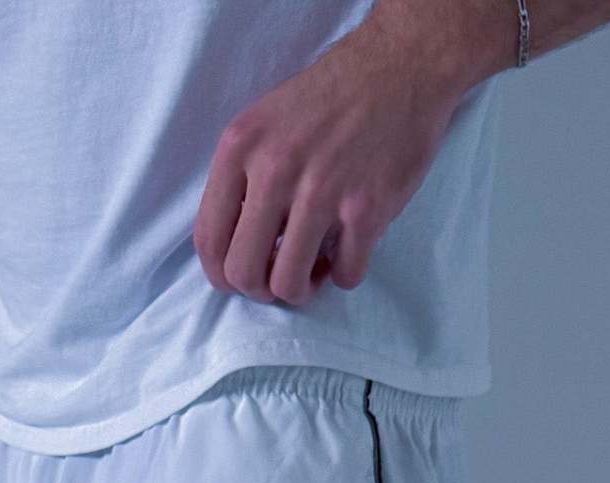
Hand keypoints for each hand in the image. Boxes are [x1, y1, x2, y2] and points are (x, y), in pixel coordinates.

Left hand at [194, 14, 472, 307]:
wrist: (401, 65)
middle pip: (243, 273)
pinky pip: (345, 275)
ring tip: (315, 267)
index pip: (208, 240)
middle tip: (280, 276)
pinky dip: (346, 274)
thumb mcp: (264, 123)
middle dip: (261, 290)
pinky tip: (350, 249)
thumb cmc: (330, 98)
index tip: (242, 278)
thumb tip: (234, 244)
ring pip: (289, 285)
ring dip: (302, 290)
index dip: (222, 276)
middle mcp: (275, 169)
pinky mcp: (367, 207)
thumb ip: (242, 178)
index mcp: (240, 147)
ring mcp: (322, 190)